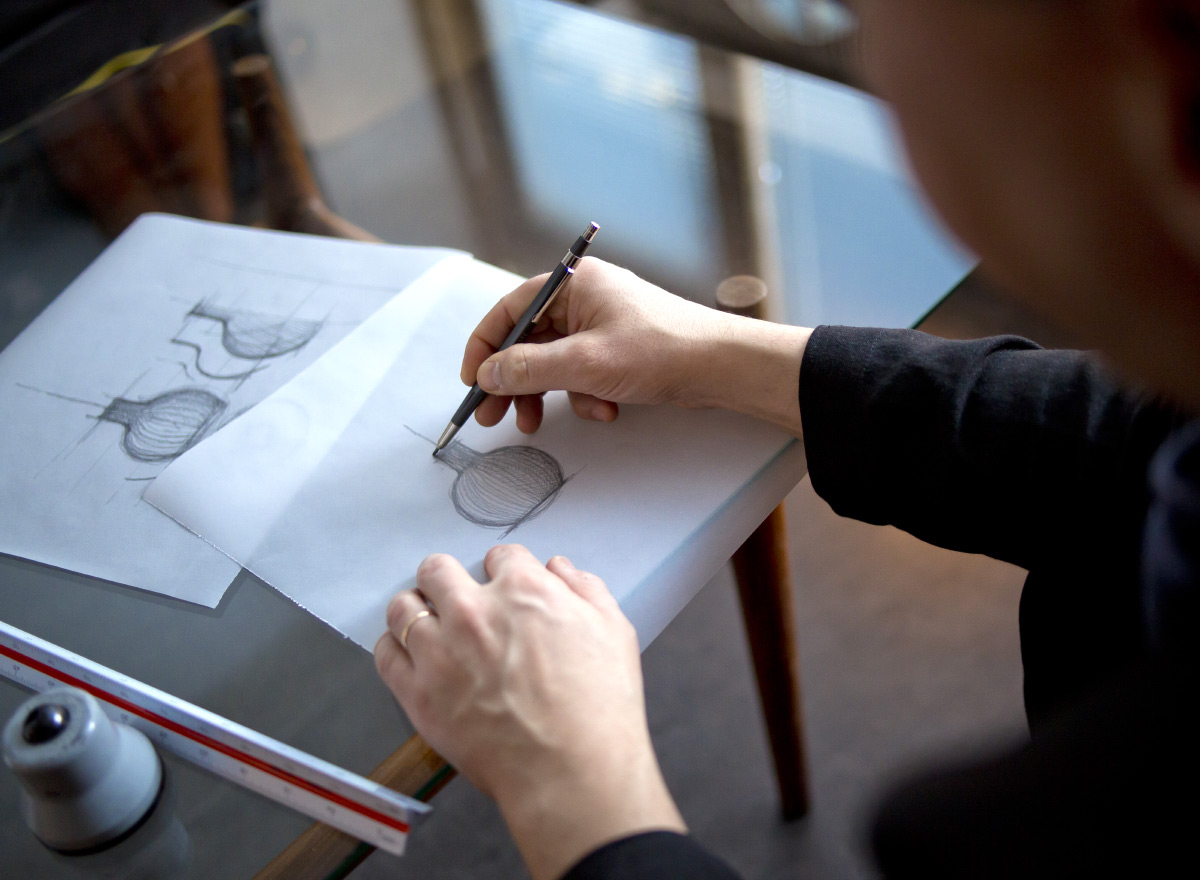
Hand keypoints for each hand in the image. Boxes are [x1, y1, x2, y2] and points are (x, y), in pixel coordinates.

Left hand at [375, 545, 683, 879]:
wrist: (571, 770)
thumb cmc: (599, 705)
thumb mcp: (613, 631)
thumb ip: (585, 590)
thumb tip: (559, 569)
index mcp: (523, 589)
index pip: (500, 556)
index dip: (504, 569)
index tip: (504, 584)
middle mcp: (474, 611)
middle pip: (438, 570)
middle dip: (446, 578)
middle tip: (455, 597)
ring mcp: (440, 651)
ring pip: (403, 607)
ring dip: (415, 608)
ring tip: (425, 622)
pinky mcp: (418, 692)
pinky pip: (386, 654)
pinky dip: (393, 646)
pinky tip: (408, 653)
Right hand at [463, 258, 811, 436]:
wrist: (722, 366)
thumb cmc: (660, 351)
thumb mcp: (583, 364)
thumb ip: (527, 369)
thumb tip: (486, 374)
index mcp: (571, 283)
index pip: (509, 310)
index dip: (485, 347)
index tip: (471, 382)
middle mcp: (583, 297)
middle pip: (528, 340)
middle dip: (512, 382)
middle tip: (493, 417)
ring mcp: (602, 322)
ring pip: (554, 361)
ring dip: (548, 394)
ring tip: (542, 423)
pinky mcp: (618, 348)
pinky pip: (582, 372)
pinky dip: (584, 395)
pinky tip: (605, 410)